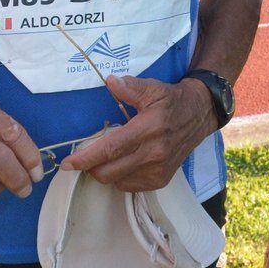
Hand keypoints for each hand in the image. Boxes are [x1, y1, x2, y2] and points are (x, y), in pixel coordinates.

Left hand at [60, 75, 217, 192]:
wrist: (200, 115)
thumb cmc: (172, 101)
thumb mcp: (153, 88)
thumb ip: (130, 87)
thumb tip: (110, 81)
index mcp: (149, 128)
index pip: (111, 148)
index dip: (86, 158)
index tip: (68, 163)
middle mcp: (154, 153)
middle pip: (109, 171)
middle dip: (91, 167)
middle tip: (86, 156)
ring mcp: (158, 170)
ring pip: (116, 181)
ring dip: (105, 171)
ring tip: (107, 156)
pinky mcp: (161, 180)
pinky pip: (128, 186)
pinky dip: (119, 177)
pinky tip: (124, 162)